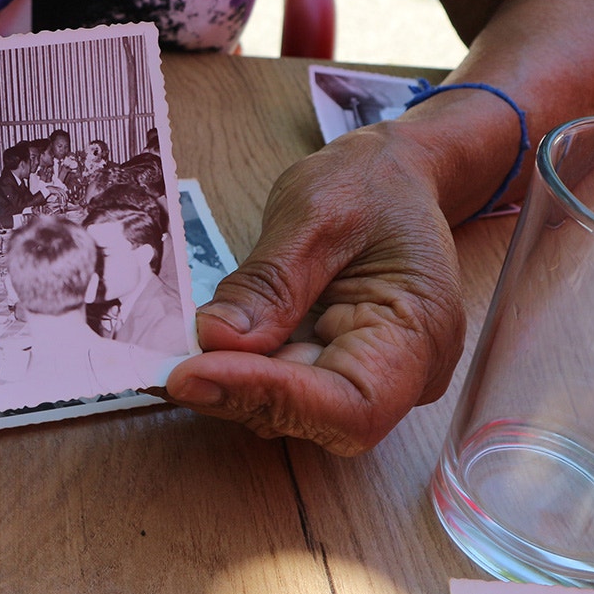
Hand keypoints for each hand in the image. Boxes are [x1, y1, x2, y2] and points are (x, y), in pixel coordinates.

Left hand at [164, 127, 464, 454]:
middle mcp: (406, 373)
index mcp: (420, 331)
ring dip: (235, 384)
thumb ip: (268, 284)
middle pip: (319, 417)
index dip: (272, 397)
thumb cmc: (370, 185)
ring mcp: (370, 376)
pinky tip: (205, 349)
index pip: (351, 404)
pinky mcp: (334, 369)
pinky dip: (241, 370)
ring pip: (294, 409)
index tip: (196, 372)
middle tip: (173, 366)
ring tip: (183, 353)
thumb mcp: (315, 215)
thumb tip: (216, 341)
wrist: (394, 176)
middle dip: (243, 391)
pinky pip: (284, 385)